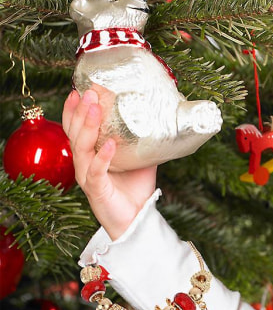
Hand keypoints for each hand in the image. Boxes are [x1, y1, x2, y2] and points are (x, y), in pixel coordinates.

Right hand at [63, 88, 156, 239]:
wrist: (136, 220)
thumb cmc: (134, 190)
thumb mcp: (141, 159)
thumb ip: (144, 141)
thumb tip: (161, 119)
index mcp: (91, 155)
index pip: (76, 128)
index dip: (75, 109)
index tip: (79, 89)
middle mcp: (85, 163)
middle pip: (75, 133)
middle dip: (81, 110)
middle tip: (88, 91)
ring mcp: (88, 177)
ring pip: (82, 148)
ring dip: (89, 126)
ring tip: (96, 108)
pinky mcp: (96, 190)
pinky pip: (96, 171)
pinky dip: (102, 157)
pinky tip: (109, 144)